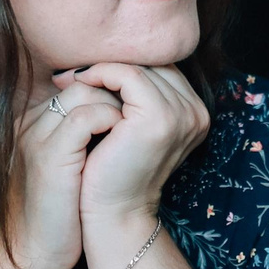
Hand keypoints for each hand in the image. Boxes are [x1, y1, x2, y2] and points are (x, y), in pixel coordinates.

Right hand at [0, 83, 123, 268]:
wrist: (38, 251)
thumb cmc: (64, 212)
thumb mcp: (74, 165)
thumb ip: (90, 136)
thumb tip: (130, 115)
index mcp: (36, 121)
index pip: (82, 83)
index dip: (115, 93)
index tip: (137, 115)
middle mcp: (32, 121)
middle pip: (85, 82)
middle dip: (121, 97)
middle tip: (143, 120)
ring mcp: (37, 134)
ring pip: (86, 91)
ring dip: (119, 109)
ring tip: (135, 132)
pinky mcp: (48, 154)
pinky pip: (86, 116)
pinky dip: (112, 122)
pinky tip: (126, 141)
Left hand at [64, 63, 209, 240]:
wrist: (113, 212)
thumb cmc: (114, 171)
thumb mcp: (130, 128)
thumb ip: (134, 96)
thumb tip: (107, 56)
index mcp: (195, 114)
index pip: (160, 70)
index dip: (123, 66)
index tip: (85, 71)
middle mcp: (197, 113)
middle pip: (153, 65)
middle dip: (111, 63)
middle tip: (71, 70)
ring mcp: (183, 115)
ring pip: (140, 67)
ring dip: (102, 68)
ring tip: (70, 77)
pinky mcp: (160, 118)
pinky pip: (129, 76)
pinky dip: (101, 74)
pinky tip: (79, 82)